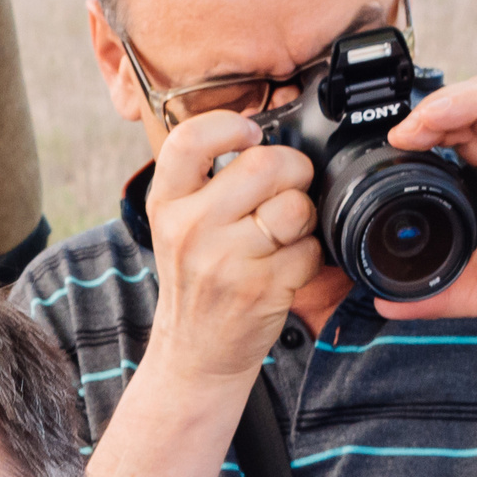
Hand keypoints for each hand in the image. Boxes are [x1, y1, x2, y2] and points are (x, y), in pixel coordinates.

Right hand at [144, 111, 327, 381]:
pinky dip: (310, 255)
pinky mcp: (261, 288)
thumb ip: (205, 180)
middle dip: (293, 170)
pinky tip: (287, 266)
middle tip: (289, 185)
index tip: (250, 135)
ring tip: (287, 231)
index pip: (190, 140)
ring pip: (295, 206)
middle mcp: (190, 227)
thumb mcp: (177, 224)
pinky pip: (310, 249)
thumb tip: (262, 135)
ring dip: (306, 215)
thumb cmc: (197, 278)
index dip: (230, 125)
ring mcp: (226, 260)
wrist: (195, 351)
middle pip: (264, 164)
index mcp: (166, 202)